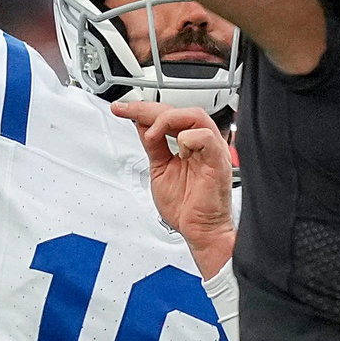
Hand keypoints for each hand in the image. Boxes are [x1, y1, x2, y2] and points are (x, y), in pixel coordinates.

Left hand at [115, 100, 234, 277]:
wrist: (200, 231)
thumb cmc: (187, 207)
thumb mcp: (160, 169)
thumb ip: (154, 146)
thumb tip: (142, 125)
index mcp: (192, 143)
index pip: (169, 115)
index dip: (143, 109)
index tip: (121, 108)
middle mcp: (203, 143)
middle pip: (180, 110)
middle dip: (149, 110)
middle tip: (128, 113)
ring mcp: (213, 150)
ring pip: (195, 115)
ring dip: (167, 120)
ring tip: (152, 134)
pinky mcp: (218, 161)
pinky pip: (206, 137)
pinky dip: (188, 138)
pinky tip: (181, 153)